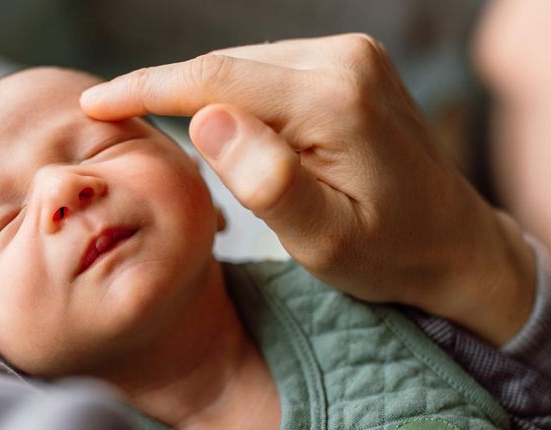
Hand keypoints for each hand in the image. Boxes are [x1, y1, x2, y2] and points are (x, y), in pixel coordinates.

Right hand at [81, 34, 535, 345]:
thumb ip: (270, 183)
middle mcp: (346, 59)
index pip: (216, 79)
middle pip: (227, 67)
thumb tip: (206, 120)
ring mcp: (353, 54)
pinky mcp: (352, 63)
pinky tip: (222, 125)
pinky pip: (272, 70)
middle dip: (167, 91)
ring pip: (246, 66)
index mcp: (336, 100)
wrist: (455, 242)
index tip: (95, 104)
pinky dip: (237, 94)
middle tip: (112, 119)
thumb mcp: (327, 241)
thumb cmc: (390, 254)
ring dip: (203, 96)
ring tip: (163, 131)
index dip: (147, 88)